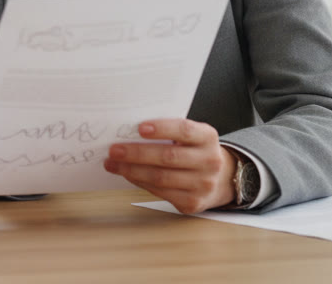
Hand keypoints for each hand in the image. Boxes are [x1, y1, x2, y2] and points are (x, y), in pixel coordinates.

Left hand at [102, 118, 235, 213]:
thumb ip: (168, 131)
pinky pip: (160, 192)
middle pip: (168, 157)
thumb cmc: (193, 150)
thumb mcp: (190, 136)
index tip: (139, 127)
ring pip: (161, 177)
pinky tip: (128, 175)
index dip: (162, 128)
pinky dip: (140, 182)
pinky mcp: (193, 203)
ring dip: (132, 170)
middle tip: (114, 150)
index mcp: (207, 137)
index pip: (184, 130)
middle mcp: (210, 161)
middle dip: (136, 153)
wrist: (219, 178)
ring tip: (113, 164)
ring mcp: (203, 184)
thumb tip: (129, 132)